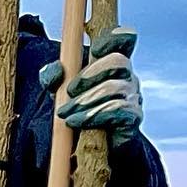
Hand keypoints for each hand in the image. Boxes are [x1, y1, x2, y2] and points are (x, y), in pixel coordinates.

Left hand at [39, 25, 143, 147]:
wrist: (90, 149)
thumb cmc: (76, 112)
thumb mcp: (58, 91)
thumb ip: (52, 77)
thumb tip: (57, 72)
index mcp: (111, 63)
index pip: (124, 39)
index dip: (115, 37)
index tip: (96, 49)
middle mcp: (127, 76)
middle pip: (118, 61)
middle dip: (90, 74)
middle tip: (69, 90)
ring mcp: (133, 96)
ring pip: (114, 87)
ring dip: (85, 100)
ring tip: (65, 114)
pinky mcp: (134, 117)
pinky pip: (118, 109)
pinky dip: (93, 115)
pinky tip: (75, 122)